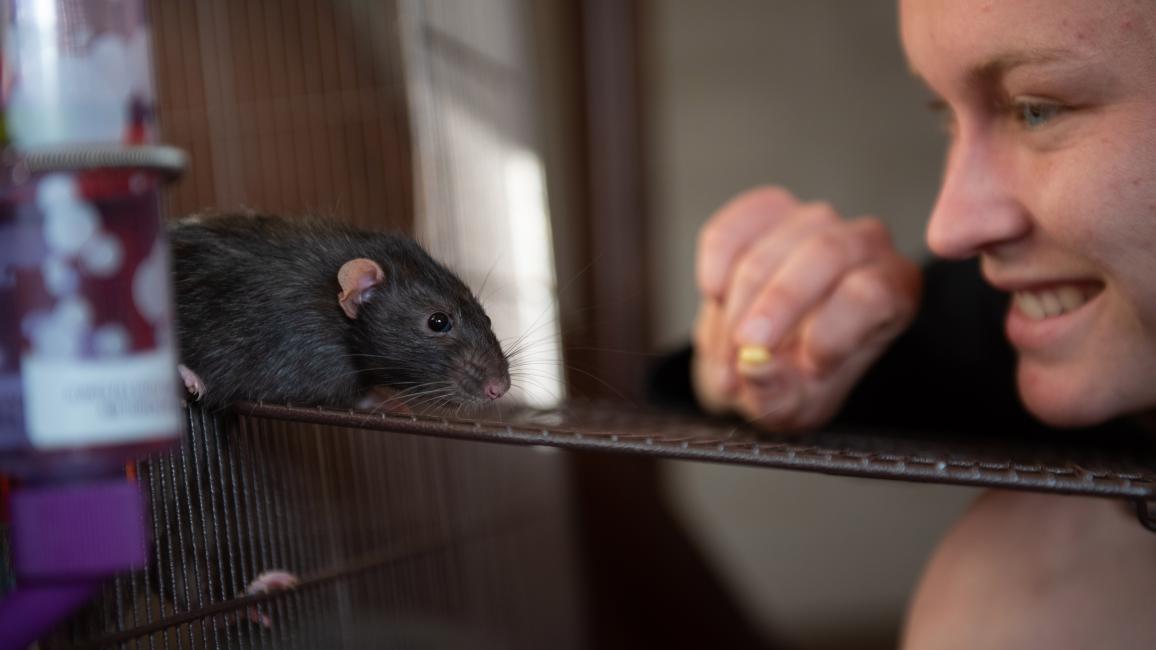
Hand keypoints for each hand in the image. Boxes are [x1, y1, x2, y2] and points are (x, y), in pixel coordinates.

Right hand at [692, 186, 921, 430]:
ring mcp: (816, 220)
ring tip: (724, 350)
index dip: (834, 330)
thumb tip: (754, 365)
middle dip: (778, 302)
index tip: (808, 368)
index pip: (872, 292)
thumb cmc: (794, 382)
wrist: (759, 356)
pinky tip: (715, 298)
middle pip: (827, 253)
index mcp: (893, 292)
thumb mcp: (792, 406)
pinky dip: (715, 262)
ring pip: (776, 242)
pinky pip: (734, 227)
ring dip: (739, 300)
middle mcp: (865, 244)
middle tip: (744, 347)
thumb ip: (777, 392)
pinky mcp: (768, 210)